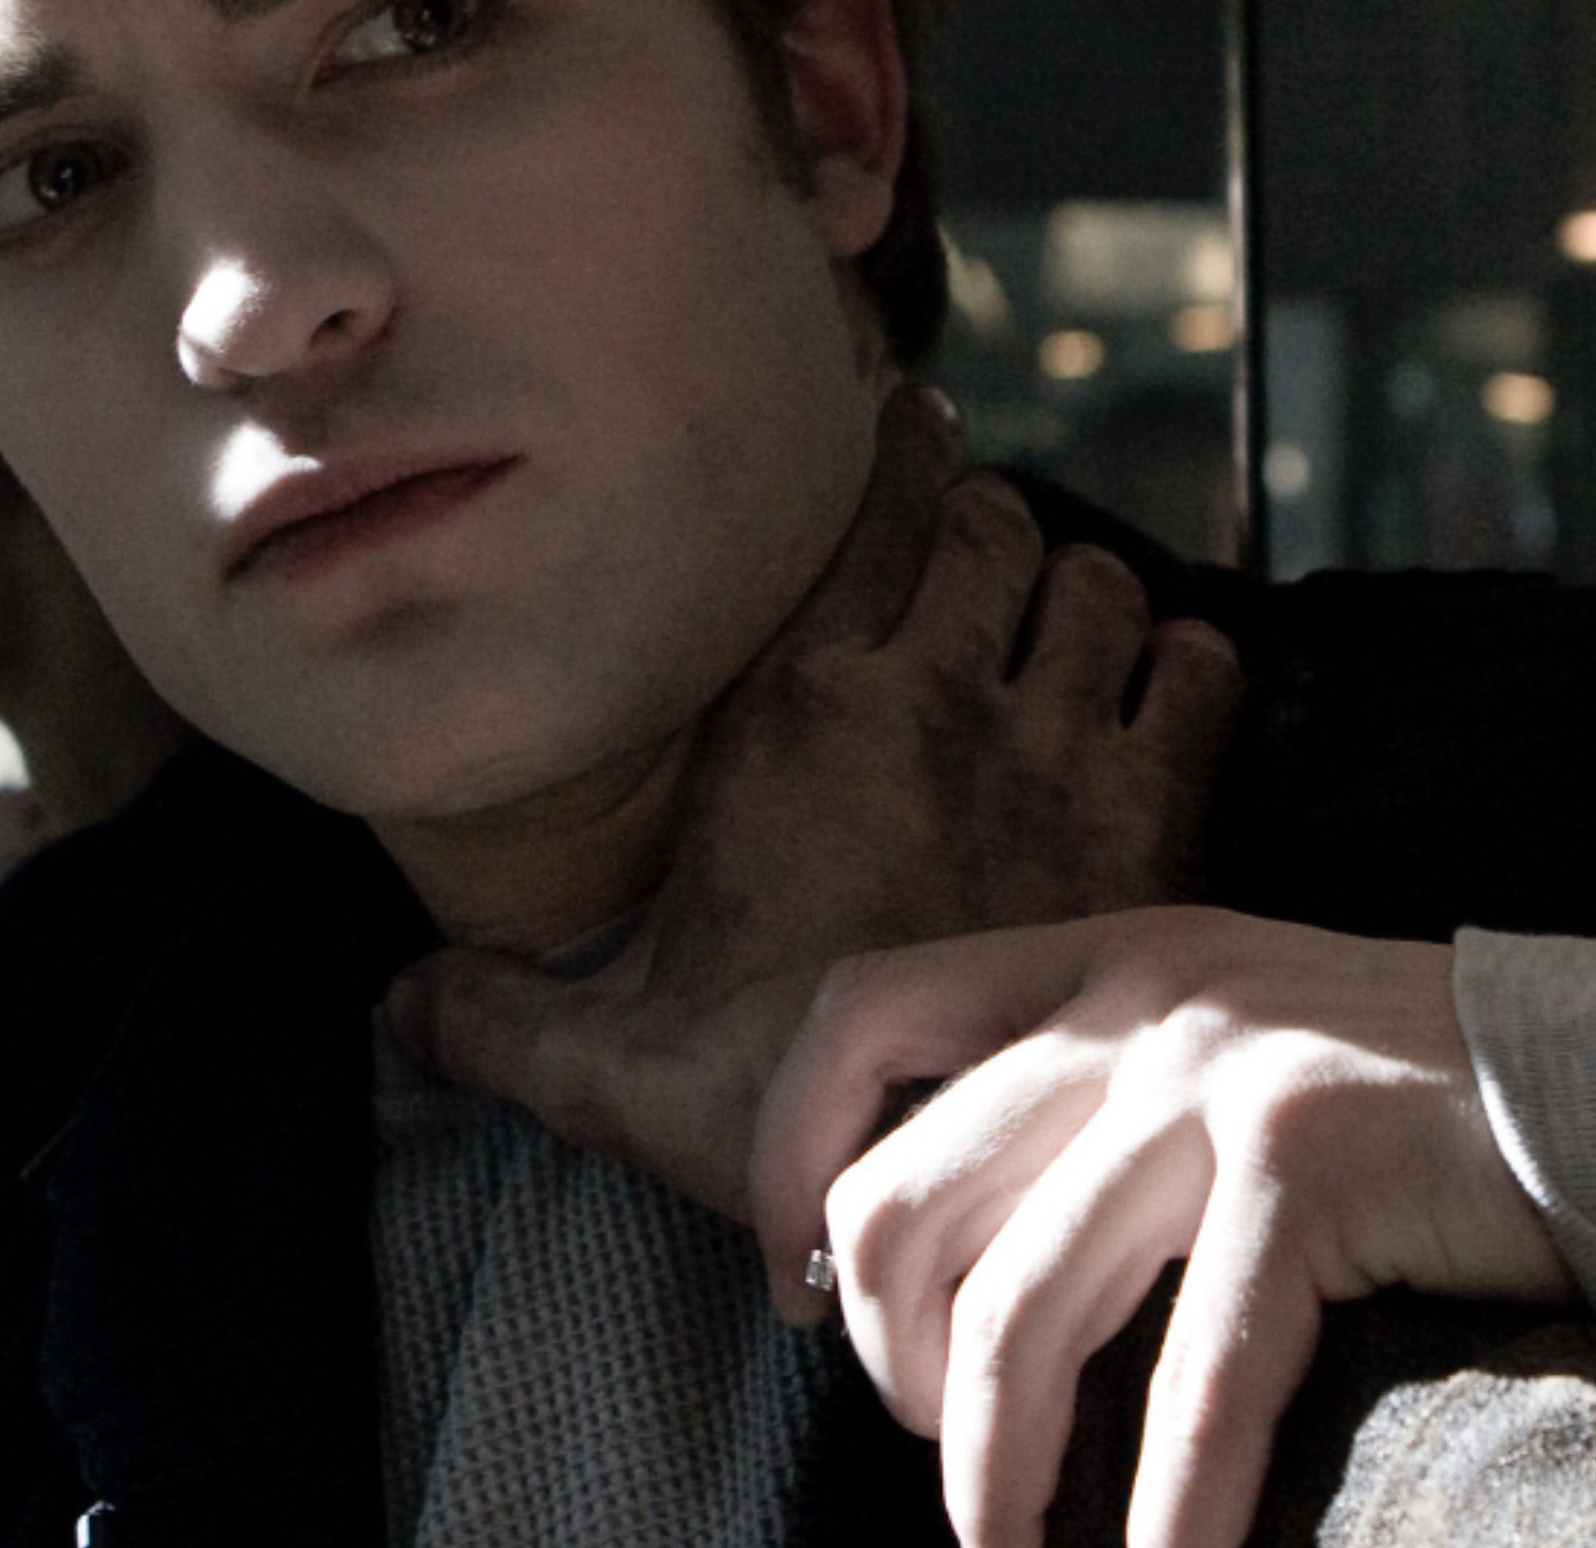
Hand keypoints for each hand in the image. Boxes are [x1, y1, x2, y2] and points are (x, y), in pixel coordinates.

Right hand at [383, 386, 1246, 1229]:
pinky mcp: (1156, 816)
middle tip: (978, 558)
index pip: (872, 505)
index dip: (900, 451)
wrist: (936, 1167)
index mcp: (800, 710)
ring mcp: (1056, 748)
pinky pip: (1200, 670)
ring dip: (1085, 593)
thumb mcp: (604, 1063)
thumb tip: (395, 1006)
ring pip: (1101, 581)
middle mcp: (934, 695)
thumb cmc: (765, 1102)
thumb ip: (496, 1018)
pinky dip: (1185, 665)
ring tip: (1062, 623)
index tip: (911, 428)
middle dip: (988, 525)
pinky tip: (1160, 692)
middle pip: (993, 524)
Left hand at [752, 907, 1572, 1547]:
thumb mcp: (1227, 1049)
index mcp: (1102, 959)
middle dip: (890, 1364)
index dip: (790, 1160)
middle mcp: (1139, 999)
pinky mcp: (1311, 1167)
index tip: (796, 1289)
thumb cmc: (1421, 1108)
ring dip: (991, 1473)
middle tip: (945, 1451)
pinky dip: (1165, 1513)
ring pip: (1013, 1307)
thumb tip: (946, 1270)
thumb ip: (1097, 1102)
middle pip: (898, 1198)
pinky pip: (1190, 1382)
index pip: (862, 1017)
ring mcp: (1221, 1077)